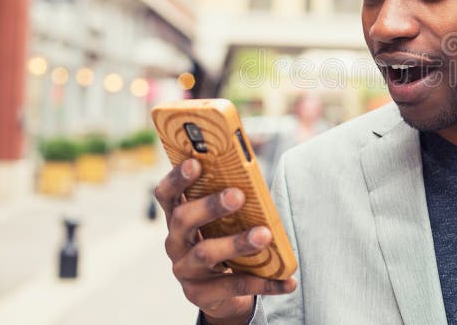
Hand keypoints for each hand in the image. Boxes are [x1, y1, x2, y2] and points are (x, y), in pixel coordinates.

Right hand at [154, 159, 296, 324]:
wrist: (219, 292)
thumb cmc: (223, 242)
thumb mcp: (221, 222)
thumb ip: (230, 203)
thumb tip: (254, 182)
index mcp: (178, 218)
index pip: (167, 194)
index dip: (177, 178)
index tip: (194, 162)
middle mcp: (175, 242)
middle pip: (183, 219)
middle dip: (210, 205)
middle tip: (238, 195)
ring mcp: (185, 270)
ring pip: (206, 253)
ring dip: (237, 242)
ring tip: (265, 235)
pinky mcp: (200, 294)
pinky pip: (235, 285)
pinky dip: (266, 283)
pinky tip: (289, 281)